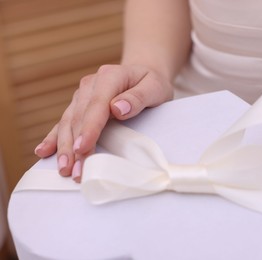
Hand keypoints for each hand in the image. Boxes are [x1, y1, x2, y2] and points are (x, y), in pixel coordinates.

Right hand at [34, 64, 172, 181]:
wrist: (143, 74)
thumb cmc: (151, 83)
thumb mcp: (154, 87)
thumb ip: (138, 97)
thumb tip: (117, 109)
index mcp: (109, 77)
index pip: (97, 105)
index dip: (89, 128)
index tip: (83, 148)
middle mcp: (91, 85)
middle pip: (79, 117)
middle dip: (75, 146)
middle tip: (76, 171)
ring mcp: (81, 95)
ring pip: (68, 122)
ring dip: (64, 146)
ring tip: (64, 169)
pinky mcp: (78, 105)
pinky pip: (64, 122)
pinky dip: (54, 138)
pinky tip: (44, 151)